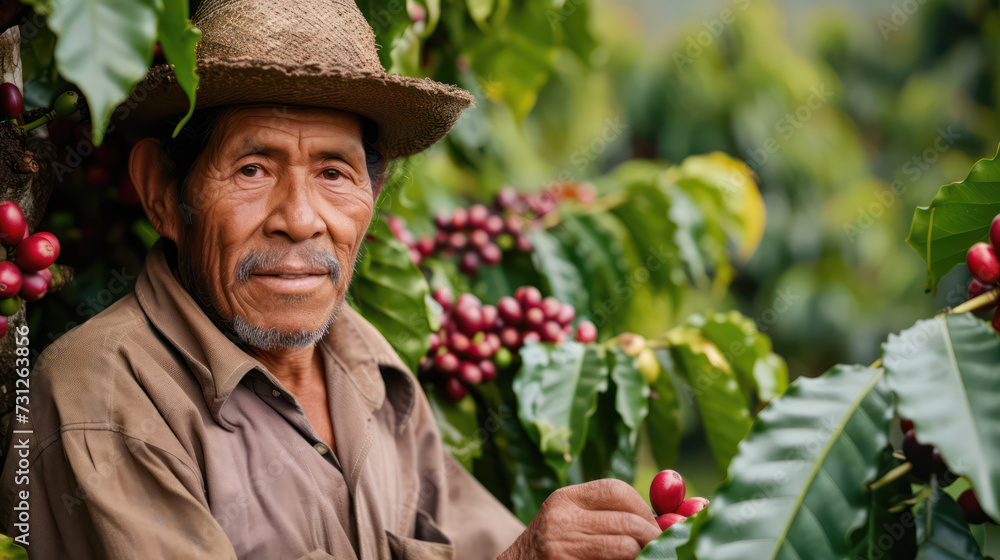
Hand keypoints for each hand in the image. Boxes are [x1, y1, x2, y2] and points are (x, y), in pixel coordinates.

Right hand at [498, 479, 660, 559]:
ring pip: (624, 547)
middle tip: (663, 546)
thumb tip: (666, 517)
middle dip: (652, 535)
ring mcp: (561, 546)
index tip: (657, 525)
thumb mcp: (570, 520)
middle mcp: (561, 518)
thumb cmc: (553, 546)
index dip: (643, 508)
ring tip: (644, 557)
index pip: (616, 490)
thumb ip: (606, 514)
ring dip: (642, 555)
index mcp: (565, 498)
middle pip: (625, 520)